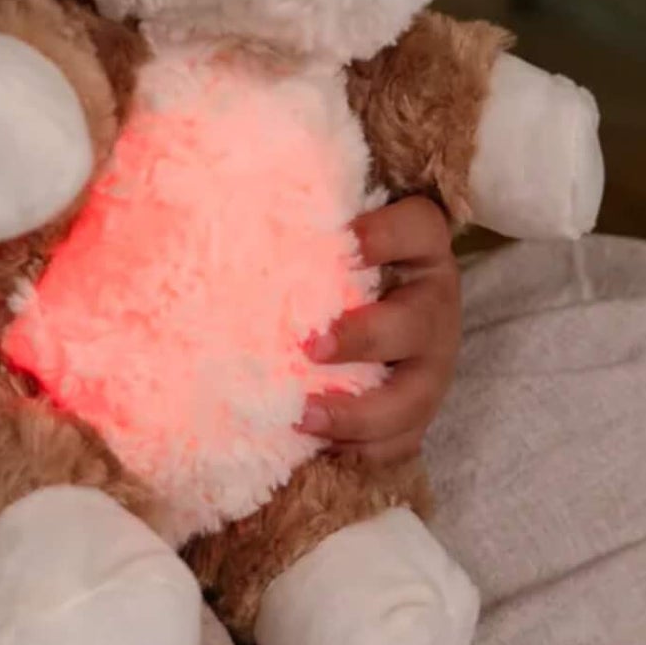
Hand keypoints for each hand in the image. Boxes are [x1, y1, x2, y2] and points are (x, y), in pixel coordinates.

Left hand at [301, 195, 460, 467]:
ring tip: (303, 417)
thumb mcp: (340, 224)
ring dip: (359, 414)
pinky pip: (399, 443)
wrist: (390, 291)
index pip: (418, 228)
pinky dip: (359, 452)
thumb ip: (304, 213)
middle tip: (311, 347)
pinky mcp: (417, 410)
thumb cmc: (344, 253)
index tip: (346, 239)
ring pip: (413, 399)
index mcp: (422, 248)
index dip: (386, 234)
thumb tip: (210, 192)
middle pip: (416, 324)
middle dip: (365, 339)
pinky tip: (315, 451)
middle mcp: (435, 305)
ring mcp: (431, 364)